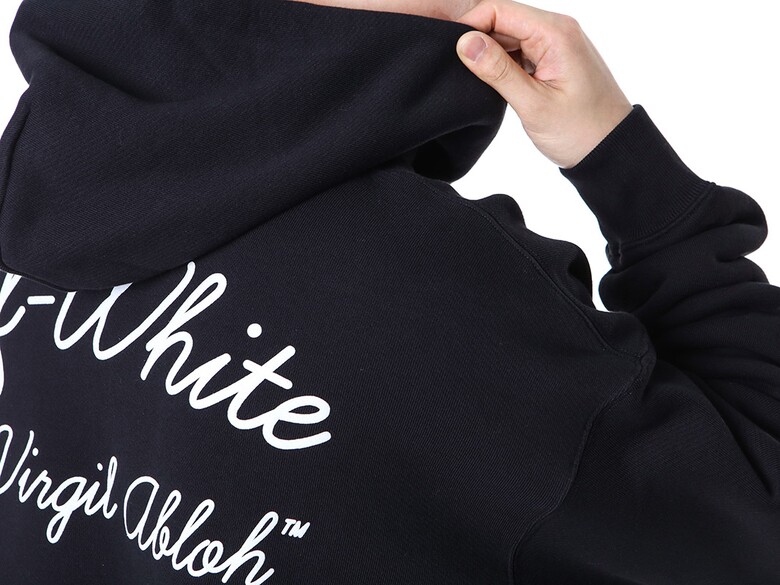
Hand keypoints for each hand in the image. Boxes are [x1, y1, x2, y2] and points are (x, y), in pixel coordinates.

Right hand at [455, 0, 632, 168]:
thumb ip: (497, 71)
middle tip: (457, 70)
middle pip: (503, 20)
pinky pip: (519, 51)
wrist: (611, 150)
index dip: (471, 26)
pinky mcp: (552, 60)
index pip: (500, 10)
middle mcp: (557, 30)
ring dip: (489, 54)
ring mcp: (555, 45)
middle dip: (477, 41)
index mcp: (556, 33)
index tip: (451, 52)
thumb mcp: (533, 104)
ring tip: (475, 80)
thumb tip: (465, 43)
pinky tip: (493, 83)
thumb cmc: (580, 131)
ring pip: (509, 37)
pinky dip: (502, 64)